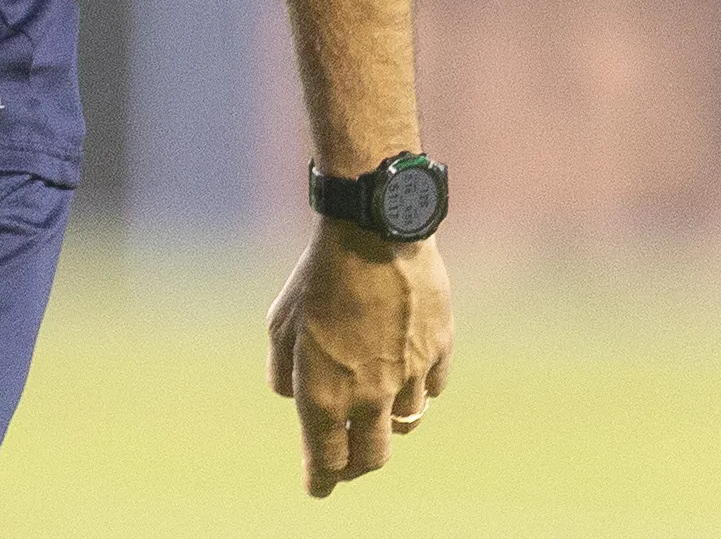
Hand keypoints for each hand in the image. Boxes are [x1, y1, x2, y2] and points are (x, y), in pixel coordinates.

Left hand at [268, 222, 450, 498]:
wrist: (374, 233)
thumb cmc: (318, 276)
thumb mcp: (281, 324)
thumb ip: (284, 371)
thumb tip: (290, 394)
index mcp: (325, 395)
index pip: (326, 461)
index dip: (320, 480)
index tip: (317, 488)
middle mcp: (371, 396)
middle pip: (371, 458)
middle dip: (355, 465)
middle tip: (346, 462)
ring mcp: (411, 377)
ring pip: (406, 423)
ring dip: (388, 421)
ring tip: (376, 408)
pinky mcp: (440, 351)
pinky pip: (432, 388)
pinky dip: (419, 388)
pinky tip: (408, 374)